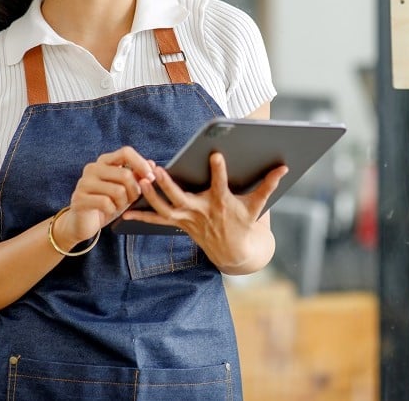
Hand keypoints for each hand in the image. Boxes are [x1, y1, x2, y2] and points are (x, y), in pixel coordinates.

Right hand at [52, 146, 155, 249]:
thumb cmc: (107, 203)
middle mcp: (92, 168)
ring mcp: (84, 182)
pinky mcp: (79, 199)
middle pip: (125, 174)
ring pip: (118, 190)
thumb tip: (152, 164)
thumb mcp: (126, 189)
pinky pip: (106, 203)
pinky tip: (108, 211)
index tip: (151, 178)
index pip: (126, 152)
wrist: (83, 223)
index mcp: (104, 161)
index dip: (141, 164)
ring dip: (123, 203)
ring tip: (118, 206)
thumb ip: (137, 176)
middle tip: (132, 199)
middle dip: (134, 190)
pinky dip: (112, 210)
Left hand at [120, 152, 287, 272]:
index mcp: (222, 204)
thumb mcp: (258, 206)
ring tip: (139, 179)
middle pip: (182, 198)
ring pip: (165, 209)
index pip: (221, 185)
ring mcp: (188, 219)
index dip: (219, 170)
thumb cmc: (245, 223)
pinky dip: (141, 217)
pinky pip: (157, 221)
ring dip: (151, 196)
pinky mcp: (179, 224)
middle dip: (168, 184)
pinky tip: (123, 212)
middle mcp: (202, 212)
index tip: (215, 154)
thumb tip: (285, 166)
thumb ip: (269, 184)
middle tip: (156, 169)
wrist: (234, 253)